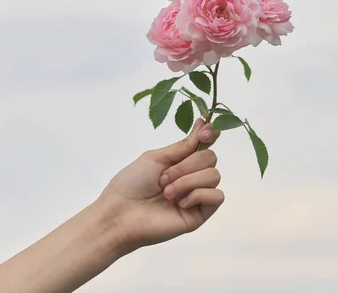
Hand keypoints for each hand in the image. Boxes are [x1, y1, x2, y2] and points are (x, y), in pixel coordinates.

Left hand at [98, 119, 222, 251]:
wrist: (120, 214)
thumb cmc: (131, 185)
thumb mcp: (156, 157)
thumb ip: (184, 145)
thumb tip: (204, 123)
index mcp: (181, 163)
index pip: (206, 145)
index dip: (210, 134)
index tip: (204, 133)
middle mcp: (192, 178)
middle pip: (211, 158)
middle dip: (186, 166)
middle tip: (163, 179)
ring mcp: (197, 196)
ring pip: (214, 176)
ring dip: (187, 181)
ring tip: (166, 193)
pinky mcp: (201, 214)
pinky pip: (217, 196)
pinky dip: (198, 195)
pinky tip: (180, 204)